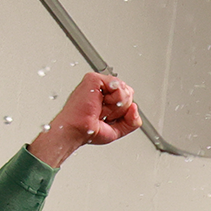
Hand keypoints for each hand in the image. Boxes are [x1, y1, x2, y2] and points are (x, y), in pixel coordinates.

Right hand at [27, 73, 141, 167]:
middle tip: (103, 114)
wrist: (76, 130)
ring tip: (100, 109)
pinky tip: (99, 103)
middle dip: (121, 109)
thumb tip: (135, 107)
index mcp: (106, 98)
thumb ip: (132, 121)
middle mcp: (103, 90)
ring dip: (116, 106)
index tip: (106, 118)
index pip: (128, 98)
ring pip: (125, 90)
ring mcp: (98, 83)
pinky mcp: (93, 79)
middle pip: (129, 93)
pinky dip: (112, 99)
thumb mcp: (118, 129)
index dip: (123, 112)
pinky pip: (117, 85)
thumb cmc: (88, 130)